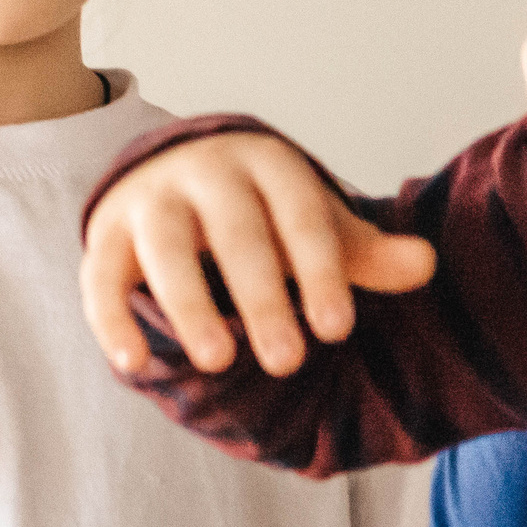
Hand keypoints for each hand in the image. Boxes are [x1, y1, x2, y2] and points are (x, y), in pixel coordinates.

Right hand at [80, 131, 436, 377]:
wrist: (172, 176)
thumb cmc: (259, 212)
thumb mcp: (313, 223)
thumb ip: (362, 251)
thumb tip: (425, 264)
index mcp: (266, 163)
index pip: (301, 215)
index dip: (320, 271)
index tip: (337, 331)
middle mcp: (204, 172)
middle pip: (235, 233)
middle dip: (261, 298)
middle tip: (287, 362)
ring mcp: (150, 199)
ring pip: (166, 250)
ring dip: (190, 305)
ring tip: (219, 361)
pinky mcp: (106, 232)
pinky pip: (102, 275)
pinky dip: (112, 319)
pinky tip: (135, 364)